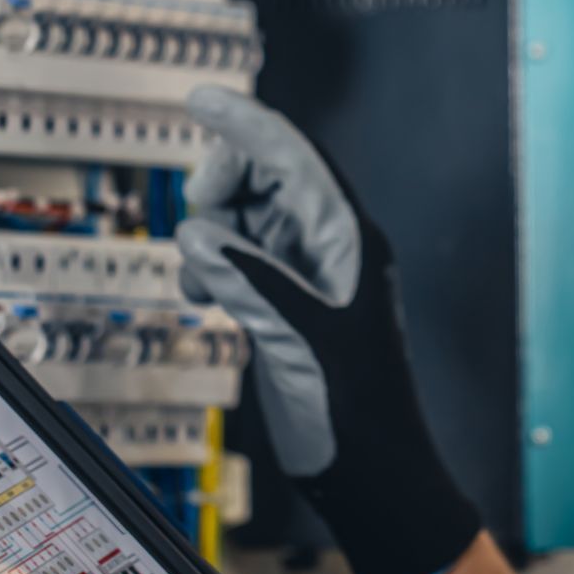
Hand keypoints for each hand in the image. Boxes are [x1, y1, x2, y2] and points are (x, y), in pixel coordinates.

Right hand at [176, 86, 479, 573]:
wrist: (373, 475)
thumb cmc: (360, 414)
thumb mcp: (302, 340)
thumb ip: (251, 281)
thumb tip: (200, 234)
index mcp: (348, 241)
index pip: (293, 159)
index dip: (246, 124)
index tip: (202, 99)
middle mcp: (330, 250)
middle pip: (267, 179)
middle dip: (223, 186)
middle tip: (200, 219)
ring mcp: (308, 277)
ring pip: (248, 219)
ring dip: (214, 232)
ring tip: (202, 273)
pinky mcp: (287, 306)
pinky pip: (242, 258)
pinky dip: (214, 263)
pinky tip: (204, 290)